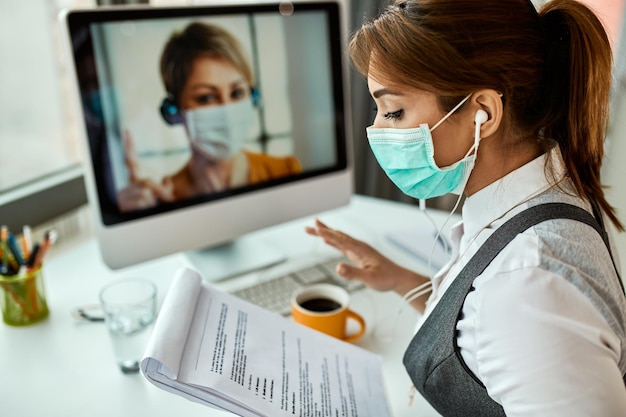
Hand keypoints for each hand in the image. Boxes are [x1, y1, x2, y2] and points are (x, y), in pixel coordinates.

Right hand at [117, 130, 174, 211]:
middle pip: (145, 183)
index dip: (129, 146)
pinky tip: (144, 212)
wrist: (139, 230)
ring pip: (145, 194)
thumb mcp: (163, 198)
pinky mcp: (121, 207)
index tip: (127, 132)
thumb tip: (166, 179)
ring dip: (154, 203)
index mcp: (134, 182)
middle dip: (159, 193)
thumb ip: (165, 187)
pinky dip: (148, 209)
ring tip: (151, 209)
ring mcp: (121, 197)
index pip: (130, 161)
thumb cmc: (153, 213)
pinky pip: (142, 203)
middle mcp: (125, 188)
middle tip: (163, 201)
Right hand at [305, 219, 428, 297]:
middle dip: (323, 231)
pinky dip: (333, 241)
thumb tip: (338, 268)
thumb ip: (353, 273)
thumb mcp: (368, 278)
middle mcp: (358, 246)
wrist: (397, 278)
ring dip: (327, 234)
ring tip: (315, 229)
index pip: (340, 239)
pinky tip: (328, 241)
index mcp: (360, 249)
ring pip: (339, 239)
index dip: (326, 234)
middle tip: (308, 227)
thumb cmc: (386, 278)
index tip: (314, 229)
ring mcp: (358, 250)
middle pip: (337, 235)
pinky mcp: (358, 254)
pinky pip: (342, 245)